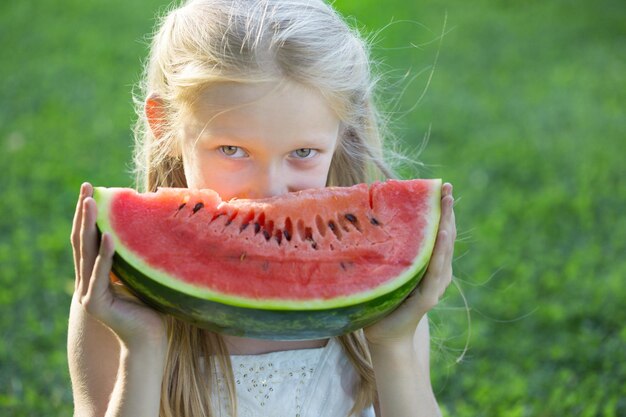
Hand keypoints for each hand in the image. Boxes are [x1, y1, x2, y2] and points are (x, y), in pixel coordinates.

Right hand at [71, 183, 167, 349]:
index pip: (88, 237)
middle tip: (86, 186)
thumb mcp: (139, 274)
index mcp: (95, 273)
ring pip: (86, 253)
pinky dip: (105, 254)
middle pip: (82, 240)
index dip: (88, 214)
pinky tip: (109, 235)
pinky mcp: (96, 303)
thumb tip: (144, 225)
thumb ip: (133, 255)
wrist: (148, 340)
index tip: (91, 189)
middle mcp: (86, 281)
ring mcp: (87, 292)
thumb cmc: (149, 307)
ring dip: (89, 225)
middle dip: (84, 211)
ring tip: (92, 202)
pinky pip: (101, 274)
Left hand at [364, 182, 455, 346]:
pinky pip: (435, 269)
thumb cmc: (379, 303)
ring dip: (447, 224)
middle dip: (447, 211)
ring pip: (444, 248)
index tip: (441, 187)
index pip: (437, 233)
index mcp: (426, 265)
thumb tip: (365, 220)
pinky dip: (439, 250)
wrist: (382, 337)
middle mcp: (436, 273)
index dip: (440, 210)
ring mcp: (434, 285)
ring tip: (447, 202)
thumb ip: (385, 252)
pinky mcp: (428, 296)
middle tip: (448, 187)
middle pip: (445, 236)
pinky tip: (441, 234)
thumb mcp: (384, 271)